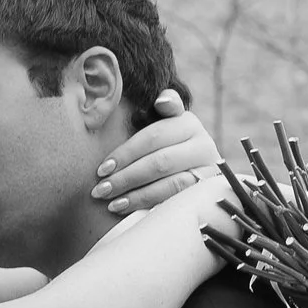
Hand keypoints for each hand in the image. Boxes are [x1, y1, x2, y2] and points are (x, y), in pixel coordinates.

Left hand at [94, 92, 230, 227]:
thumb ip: (163, 109)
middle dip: (126, 177)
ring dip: (136, 195)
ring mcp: (207, 171)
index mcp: (188, 123)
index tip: (101, 169)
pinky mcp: (205, 193)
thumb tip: (162, 98)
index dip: (125, 153)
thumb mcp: (165, 125)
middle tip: (99, 190)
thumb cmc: (169, 145)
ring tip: (110, 203)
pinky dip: (149, 205)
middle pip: (160, 162)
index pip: (153, 137)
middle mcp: (203, 145)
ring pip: (170, 184)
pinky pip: (175, 200)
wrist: (198, 170)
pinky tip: (127, 208)